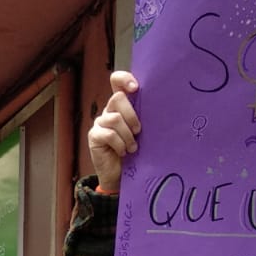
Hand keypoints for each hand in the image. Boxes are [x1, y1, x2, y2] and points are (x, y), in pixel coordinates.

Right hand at [87, 70, 140, 193]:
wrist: (121, 176)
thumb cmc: (135, 152)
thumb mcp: (142, 132)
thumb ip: (144, 117)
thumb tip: (161, 105)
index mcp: (122, 105)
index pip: (116, 81)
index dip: (124, 79)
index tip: (136, 88)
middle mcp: (109, 111)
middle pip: (117, 98)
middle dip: (131, 115)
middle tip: (139, 131)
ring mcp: (100, 123)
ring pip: (114, 118)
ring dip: (127, 135)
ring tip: (133, 147)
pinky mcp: (94, 136)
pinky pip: (108, 134)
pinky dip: (119, 144)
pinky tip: (123, 152)